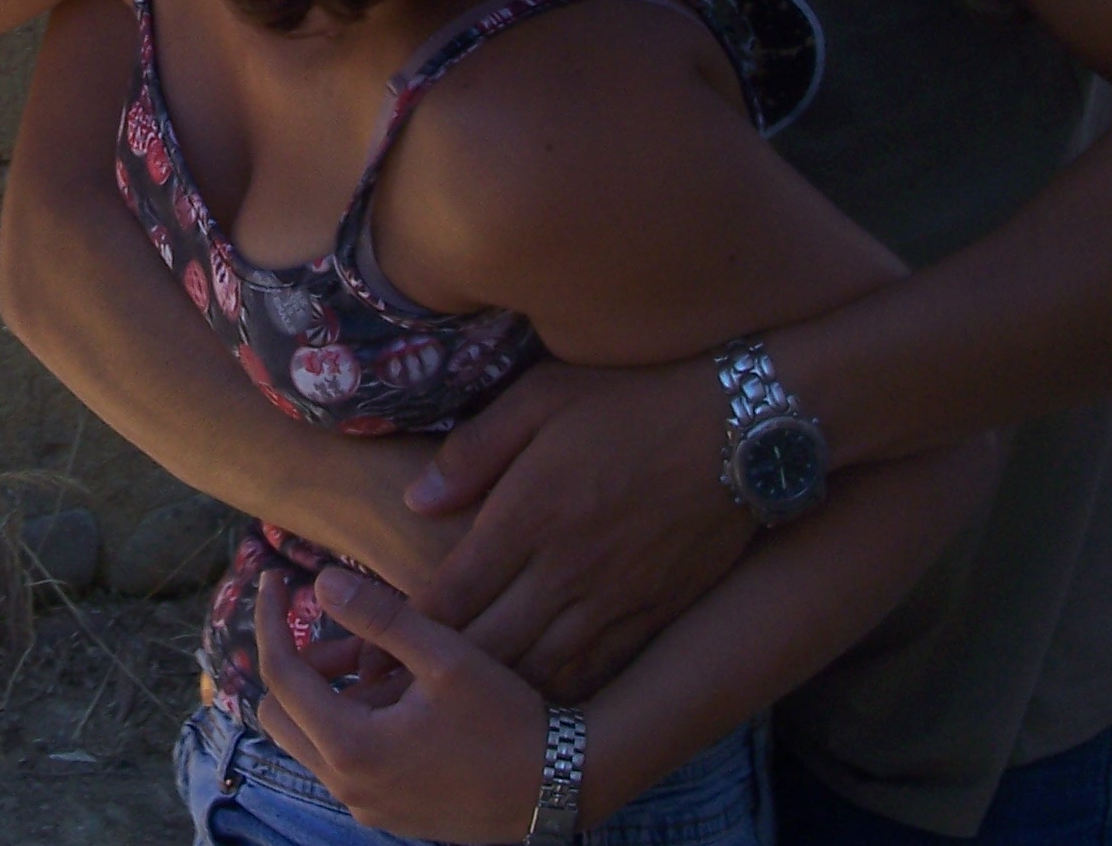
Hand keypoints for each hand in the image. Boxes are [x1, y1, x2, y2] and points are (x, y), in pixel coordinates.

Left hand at [255, 567, 546, 843]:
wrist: (561, 787)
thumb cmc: (507, 718)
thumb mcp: (445, 656)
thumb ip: (379, 616)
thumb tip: (320, 581)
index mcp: (352, 747)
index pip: (279, 674)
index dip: (270, 619)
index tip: (273, 578)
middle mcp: (347, 787)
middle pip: (278, 713)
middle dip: (293, 663)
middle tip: (332, 628)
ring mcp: (366, 807)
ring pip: (307, 741)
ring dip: (321, 695)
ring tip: (369, 658)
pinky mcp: (387, 814)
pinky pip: (341, 763)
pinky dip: (346, 724)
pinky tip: (393, 696)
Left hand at [406, 356, 755, 699]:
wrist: (741, 429)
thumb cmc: (631, 401)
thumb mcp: (540, 398)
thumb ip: (473, 452)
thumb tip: (415, 501)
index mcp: (528, 516)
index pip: (453, 593)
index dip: (405, 631)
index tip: (370, 651)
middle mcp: (566, 570)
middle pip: (487, 645)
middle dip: (435, 677)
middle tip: (393, 697)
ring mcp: (613, 599)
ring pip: (539, 670)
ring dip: (493, 694)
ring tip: (451, 712)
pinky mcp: (654, 614)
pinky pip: (596, 672)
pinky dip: (557, 693)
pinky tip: (532, 702)